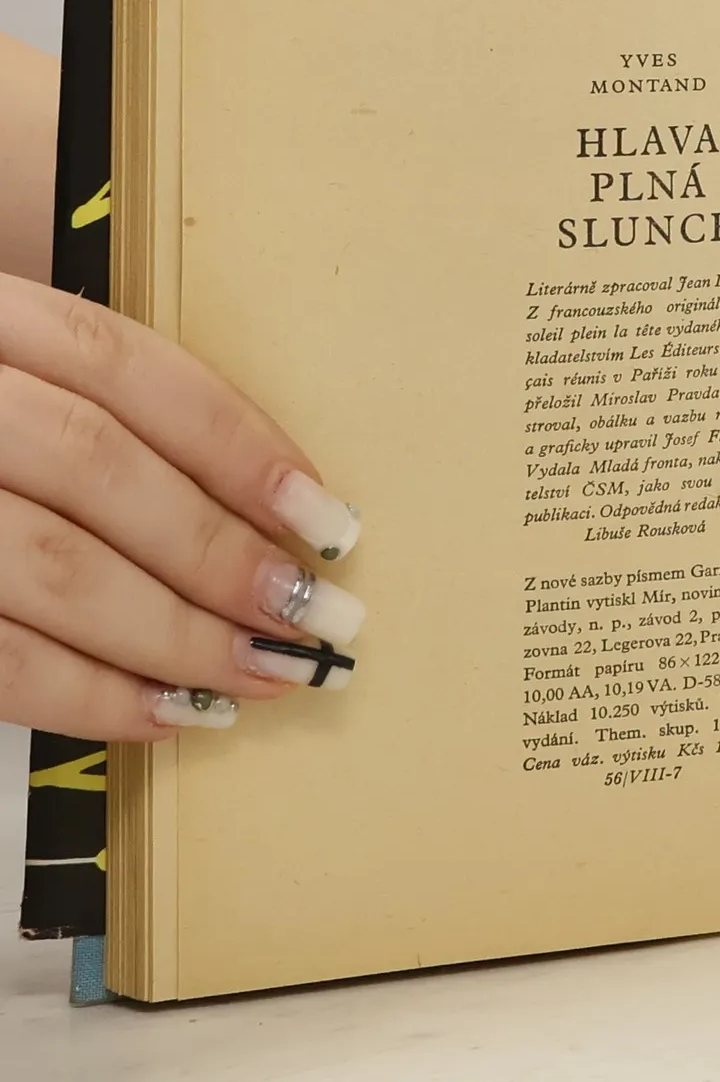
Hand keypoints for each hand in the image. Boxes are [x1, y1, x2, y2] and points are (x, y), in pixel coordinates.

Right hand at [0, 273, 364, 739]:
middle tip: (313, 619)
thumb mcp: (14, 378)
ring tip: (260, 676)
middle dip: (220, 554)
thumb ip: (97, 411)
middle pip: (97, 468)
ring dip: (174, 634)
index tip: (327, 518)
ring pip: (50, 567)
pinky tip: (167, 715)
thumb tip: (271, 504)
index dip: (238, 445)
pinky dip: (88, 695)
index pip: (124, 367)